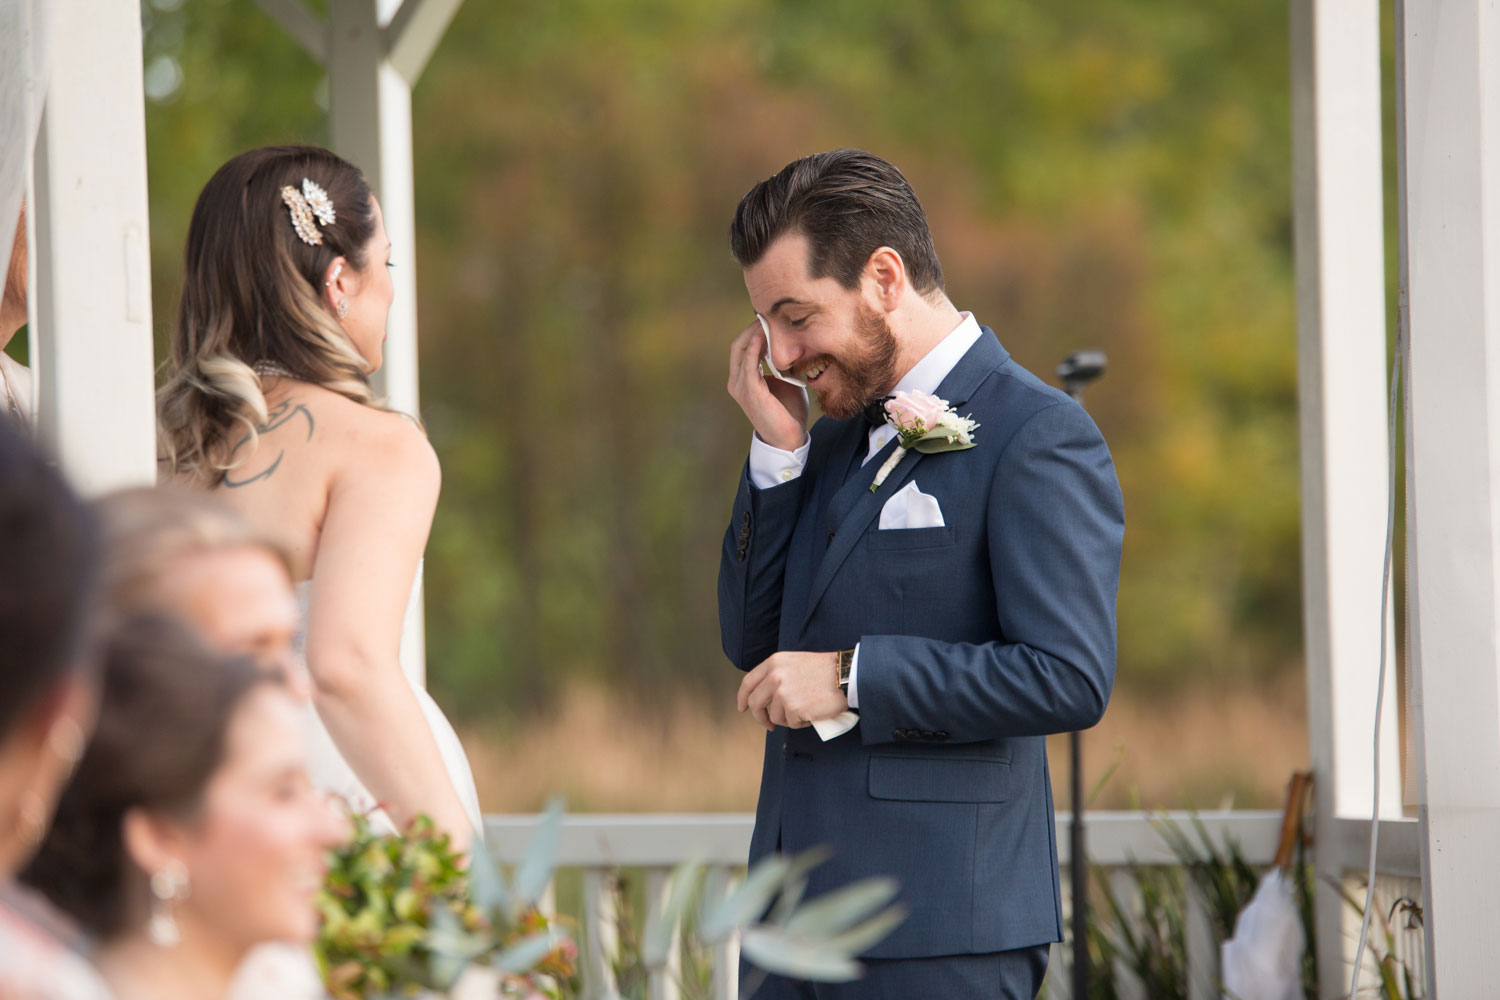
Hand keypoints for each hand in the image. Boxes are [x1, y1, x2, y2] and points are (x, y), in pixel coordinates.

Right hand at [727, 320, 808, 451]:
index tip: (771, 318)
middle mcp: (736, 381)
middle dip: (753, 328)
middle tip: (769, 316)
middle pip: (738, 345)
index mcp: (743, 379)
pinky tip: (765, 337)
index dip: (754, 331)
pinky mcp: (749, 391)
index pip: (743, 347)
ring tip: (769, 322)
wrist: (788, 438)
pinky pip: (749, 363)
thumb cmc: (788, 411)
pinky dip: (755, 348)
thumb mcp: (785, 381)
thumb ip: (782, 364)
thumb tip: (791, 344)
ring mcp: (740, 387)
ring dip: (756, 334)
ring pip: (742, 350)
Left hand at [738, 651, 847, 730]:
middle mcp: (775, 676)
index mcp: (774, 663)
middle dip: (760, 717)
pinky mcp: (794, 708)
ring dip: (787, 719)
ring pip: (775, 717)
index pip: (748, 682)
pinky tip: (811, 713)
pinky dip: (800, 722)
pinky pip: (791, 723)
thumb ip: (777, 674)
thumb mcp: (794, 662)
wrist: (845, 675)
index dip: (743, 697)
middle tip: (768, 724)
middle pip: (755, 703)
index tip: (743, 707)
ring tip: (804, 711)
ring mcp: (783, 693)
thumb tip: (765, 695)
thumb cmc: (824, 670)